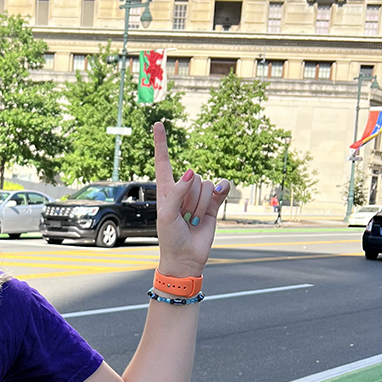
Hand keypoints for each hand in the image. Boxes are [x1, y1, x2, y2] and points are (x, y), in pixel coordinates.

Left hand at [152, 121, 229, 277]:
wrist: (186, 258)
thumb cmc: (169, 237)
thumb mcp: (166, 215)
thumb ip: (176, 193)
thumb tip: (191, 173)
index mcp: (166, 189)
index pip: (164, 161)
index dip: (161, 143)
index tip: (158, 123)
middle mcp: (183, 189)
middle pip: (193, 177)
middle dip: (190, 199)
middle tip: (183, 218)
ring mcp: (199, 196)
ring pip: (206, 185)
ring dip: (200, 205)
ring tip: (192, 221)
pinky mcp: (214, 204)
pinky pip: (221, 188)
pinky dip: (222, 190)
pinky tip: (220, 195)